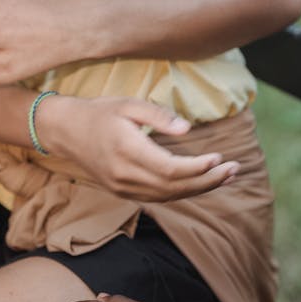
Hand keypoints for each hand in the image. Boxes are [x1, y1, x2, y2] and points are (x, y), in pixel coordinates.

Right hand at [41, 94, 239, 200]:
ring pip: (168, 196)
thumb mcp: (129, 104)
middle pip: (174, 187)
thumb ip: (158, 117)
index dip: (198, 168)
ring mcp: (122, 188)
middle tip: (235, 169)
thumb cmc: (100, 112)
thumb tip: (187, 130)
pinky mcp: (122, 192)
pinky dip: (182, 192)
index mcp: (127, 151)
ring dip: (199, 189)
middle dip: (208, 181)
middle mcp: (125, 176)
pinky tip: (200, 182)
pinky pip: (158, 198)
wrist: (65, 131)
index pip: (170, 169)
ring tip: (226, 176)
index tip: (219, 158)